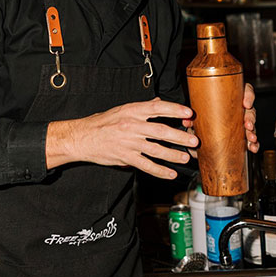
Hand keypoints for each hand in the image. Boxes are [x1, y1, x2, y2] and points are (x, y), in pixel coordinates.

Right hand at [46, 98, 198, 179]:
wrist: (82, 137)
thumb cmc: (102, 123)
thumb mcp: (122, 110)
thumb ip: (142, 108)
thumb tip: (158, 102)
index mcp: (132, 110)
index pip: (157, 108)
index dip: (174, 110)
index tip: (188, 113)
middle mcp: (132, 125)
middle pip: (161, 131)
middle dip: (179, 136)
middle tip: (193, 140)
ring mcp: (129, 142)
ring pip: (156, 149)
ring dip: (173, 155)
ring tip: (185, 158)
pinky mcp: (125, 157)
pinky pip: (146, 165)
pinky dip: (159, 170)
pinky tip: (170, 173)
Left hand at [185, 82, 258, 157]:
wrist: (202, 123)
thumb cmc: (203, 112)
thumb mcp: (199, 112)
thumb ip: (194, 117)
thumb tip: (186, 122)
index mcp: (232, 96)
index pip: (245, 90)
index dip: (248, 96)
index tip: (246, 104)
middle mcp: (240, 108)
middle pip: (250, 110)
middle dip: (250, 118)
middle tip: (247, 125)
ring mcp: (243, 120)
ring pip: (251, 125)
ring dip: (253, 132)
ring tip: (251, 138)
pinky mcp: (243, 134)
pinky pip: (251, 138)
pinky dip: (254, 143)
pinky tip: (253, 148)